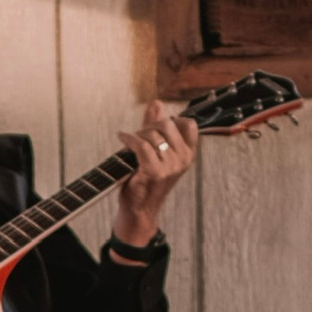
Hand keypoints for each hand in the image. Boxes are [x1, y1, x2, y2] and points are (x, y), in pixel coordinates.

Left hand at [112, 99, 195, 247]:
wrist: (139, 208)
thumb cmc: (147, 179)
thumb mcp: (156, 151)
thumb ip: (156, 126)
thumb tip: (156, 103)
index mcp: (189, 154)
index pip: (189, 124)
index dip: (171, 120)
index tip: (157, 127)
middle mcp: (183, 159)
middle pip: (167, 123)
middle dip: (150, 126)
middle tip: (139, 136)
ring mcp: (170, 166)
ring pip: (152, 134)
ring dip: (137, 135)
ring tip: (130, 143)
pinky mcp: (154, 171)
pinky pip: (141, 144)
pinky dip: (128, 138)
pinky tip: (122, 137)